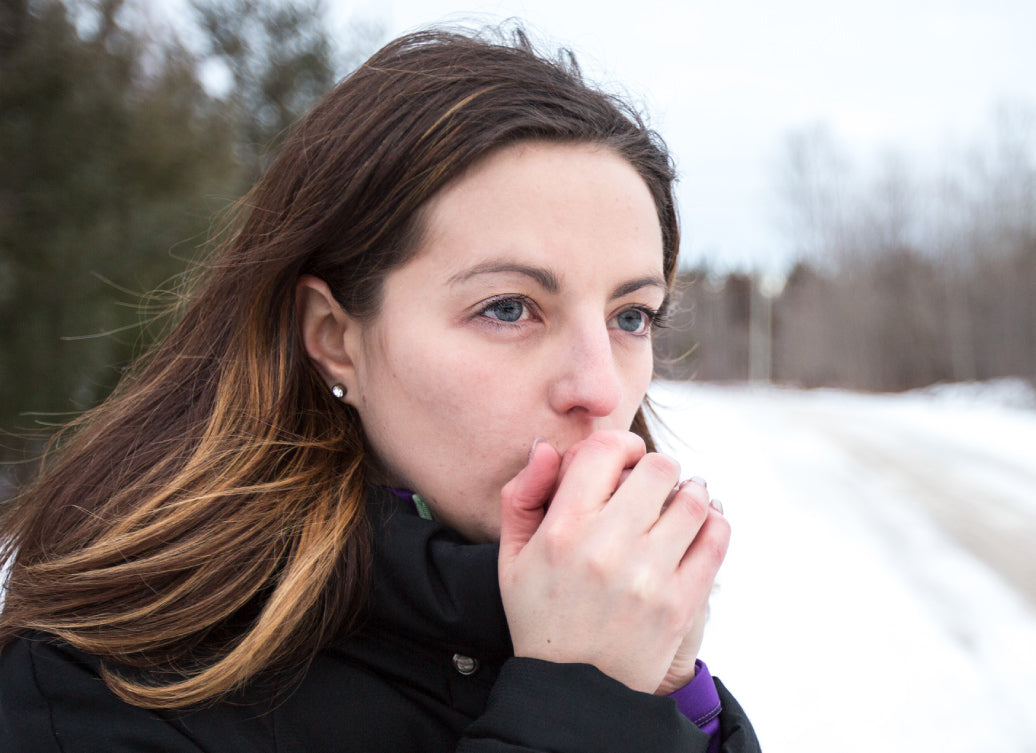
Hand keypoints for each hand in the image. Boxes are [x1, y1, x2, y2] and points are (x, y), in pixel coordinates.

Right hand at [498, 431, 729, 693]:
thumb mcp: (511, 557)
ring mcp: (648, 577)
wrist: (573, 691)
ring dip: (690, 491)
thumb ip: (522, 495)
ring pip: (693, 499)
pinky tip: (700, 525)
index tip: (622, 460)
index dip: (620, 445)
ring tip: (681, 500)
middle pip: (658, 467)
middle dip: (656, 468)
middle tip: (652, 484)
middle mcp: (607, 547)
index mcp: (562, 530)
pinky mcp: (680, 604)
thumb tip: (547, 447)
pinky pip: (715, 540)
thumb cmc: (540, 614)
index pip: (606, 449)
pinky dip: (714, 522)